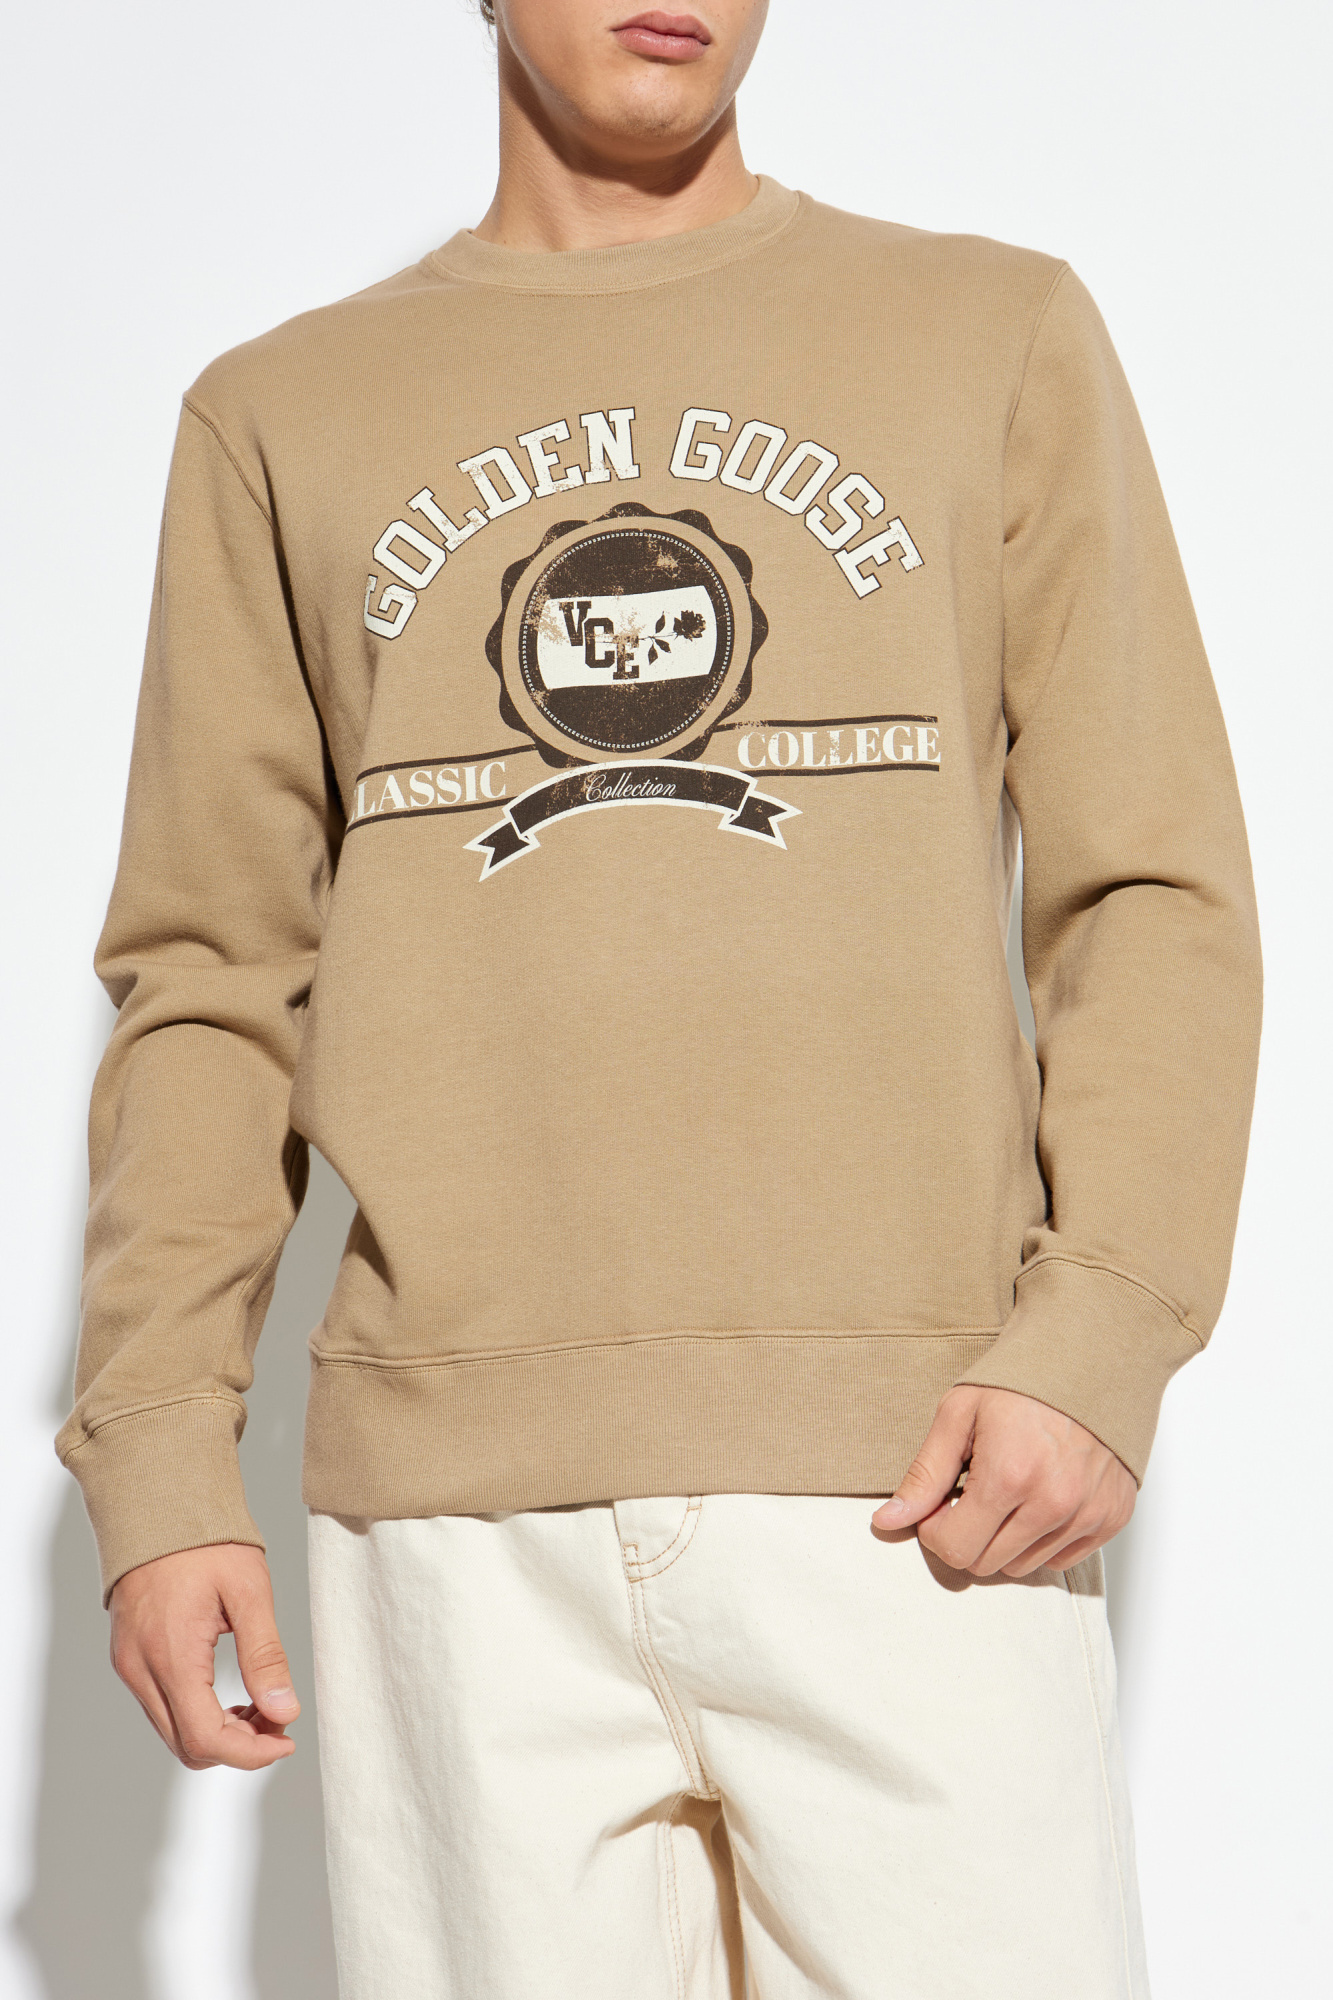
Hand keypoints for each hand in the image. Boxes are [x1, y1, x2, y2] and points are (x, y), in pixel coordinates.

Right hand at [109, 1543, 299, 1769]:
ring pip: (173, 1731)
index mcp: (171, 1655)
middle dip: (239, 1746)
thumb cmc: (204, 1541)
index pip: (206, 1739)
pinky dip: (197, 1714)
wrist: (158, 1504)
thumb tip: (284, 1710)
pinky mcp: (129, 1658)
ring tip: (259, 1703)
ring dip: (218, 1732)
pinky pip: (161, 1707)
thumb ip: (265, 1656)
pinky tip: (227, 1693)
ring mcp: (130, 1665)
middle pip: (187, 1746)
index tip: (286, 1738)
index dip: (251, 1753)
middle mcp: (140, 1669)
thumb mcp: (249, 1591)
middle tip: (278, 1718)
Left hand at [871, 1386, 1135, 1576]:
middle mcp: (1053, 1503)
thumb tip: (887, 1521)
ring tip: (1009, 1491)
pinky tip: (1039, 1499)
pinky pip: (1061, 1561)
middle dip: (968, 1535)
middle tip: (973, 1494)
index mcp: (1009, 1475)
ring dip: (1005, 1540)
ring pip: (1022, 1567)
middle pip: (986, 1564)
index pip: (955, 1549)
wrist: (1089, 1358)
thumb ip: (925, 1474)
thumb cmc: (1022, 1381)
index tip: (942, 1502)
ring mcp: (1087, 1514)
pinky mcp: (1111, 1518)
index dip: (936, 1529)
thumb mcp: (959, 1414)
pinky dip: (1042, 1540)